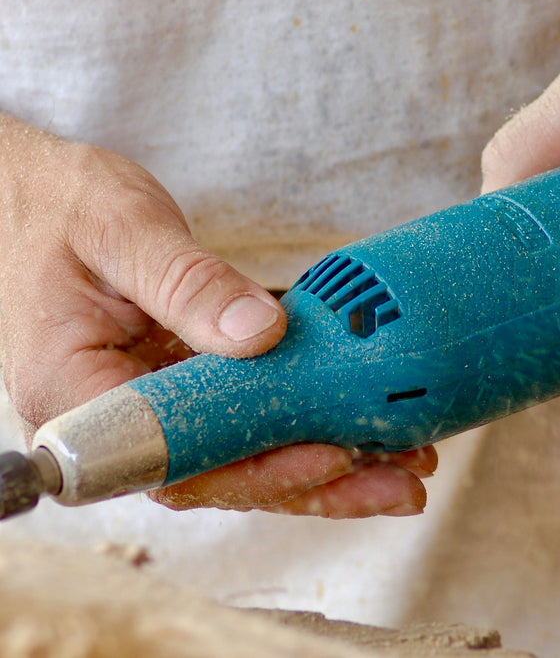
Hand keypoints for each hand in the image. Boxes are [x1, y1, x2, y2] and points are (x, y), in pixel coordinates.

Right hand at [0, 115, 435, 515]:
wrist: (26, 196)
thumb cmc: (56, 207)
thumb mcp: (120, 230)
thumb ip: (186, 283)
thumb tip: (259, 333)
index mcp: (78, 392)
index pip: (180, 456)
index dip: (261, 467)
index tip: (333, 454)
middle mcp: (117, 413)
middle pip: (226, 470)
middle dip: (317, 479)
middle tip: (401, 482)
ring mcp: (151, 400)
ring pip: (243, 450)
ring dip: (323, 461)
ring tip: (401, 466)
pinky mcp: (180, 379)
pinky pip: (244, 412)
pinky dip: (301, 420)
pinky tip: (359, 424)